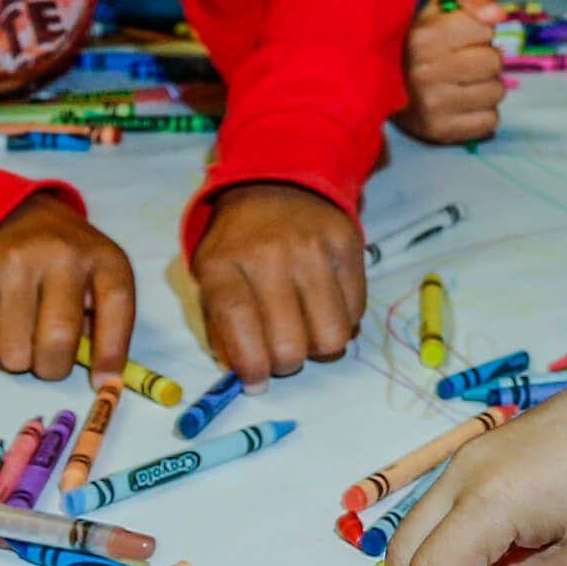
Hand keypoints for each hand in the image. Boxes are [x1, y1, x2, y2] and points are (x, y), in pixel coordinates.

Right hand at [0, 194, 133, 387]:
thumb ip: (108, 328)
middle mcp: (61, 254)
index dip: (110, 354)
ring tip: (21, 335)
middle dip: (52, 368)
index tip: (102, 382)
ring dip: (16, 360)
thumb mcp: (100, 281)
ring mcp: (14, 261)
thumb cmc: (67, 264)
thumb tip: (105, 384)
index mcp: (104, 259)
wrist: (14, 216)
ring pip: (12, 352)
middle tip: (48, 360)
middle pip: (56, 341)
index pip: (116, 311)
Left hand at [191, 182, 364, 389]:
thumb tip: (249, 378)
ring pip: (331, 337)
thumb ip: (221, 328)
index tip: (256, 382)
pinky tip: (324, 307)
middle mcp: (269, 254)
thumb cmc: (239, 243)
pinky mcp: (349, 245)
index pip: (237, 323)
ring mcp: (313, 249)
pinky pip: (356, 313)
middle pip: (289, 344)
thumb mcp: (210, 276)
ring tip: (307, 331)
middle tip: (281, 354)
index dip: (250, 364)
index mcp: (223, 262)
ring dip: (319, 349)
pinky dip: (342, 323)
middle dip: (286, 364)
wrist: (279, 183)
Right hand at [399, 0, 506, 143]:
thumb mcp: (442, 6)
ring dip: (486, 86)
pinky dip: (482, 112)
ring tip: (463, 83)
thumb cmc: (424, 40)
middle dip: (486, 59)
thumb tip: (496, 15)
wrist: (389, 86)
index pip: (486, 27)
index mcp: (424, 37)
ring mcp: (433, 106)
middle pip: (495, 62)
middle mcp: (425, 72)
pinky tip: (462, 104)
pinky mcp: (442, 132)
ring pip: (497, 92)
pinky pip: (491, 120)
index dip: (480, 30)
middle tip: (464, 62)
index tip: (463, 35)